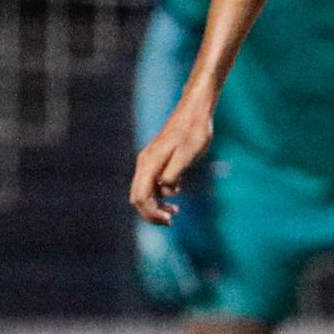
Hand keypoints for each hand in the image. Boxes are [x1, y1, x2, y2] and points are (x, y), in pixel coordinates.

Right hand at [131, 98, 212, 224]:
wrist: (195, 112)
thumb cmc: (194, 132)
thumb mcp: (187, 154)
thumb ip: (173, 173)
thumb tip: (164, 189)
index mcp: (149, 163)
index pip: (140, 197)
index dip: (151, 213)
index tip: (169, 220)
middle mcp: (145, 163)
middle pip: (138, 197)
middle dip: (152, 212)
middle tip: (171, 220)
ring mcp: (150, 161)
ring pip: (145, 191)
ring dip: (157, 204)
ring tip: (175, 210)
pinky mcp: (157, 160)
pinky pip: (153, 183)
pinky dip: (162, 193)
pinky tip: (177, 192)